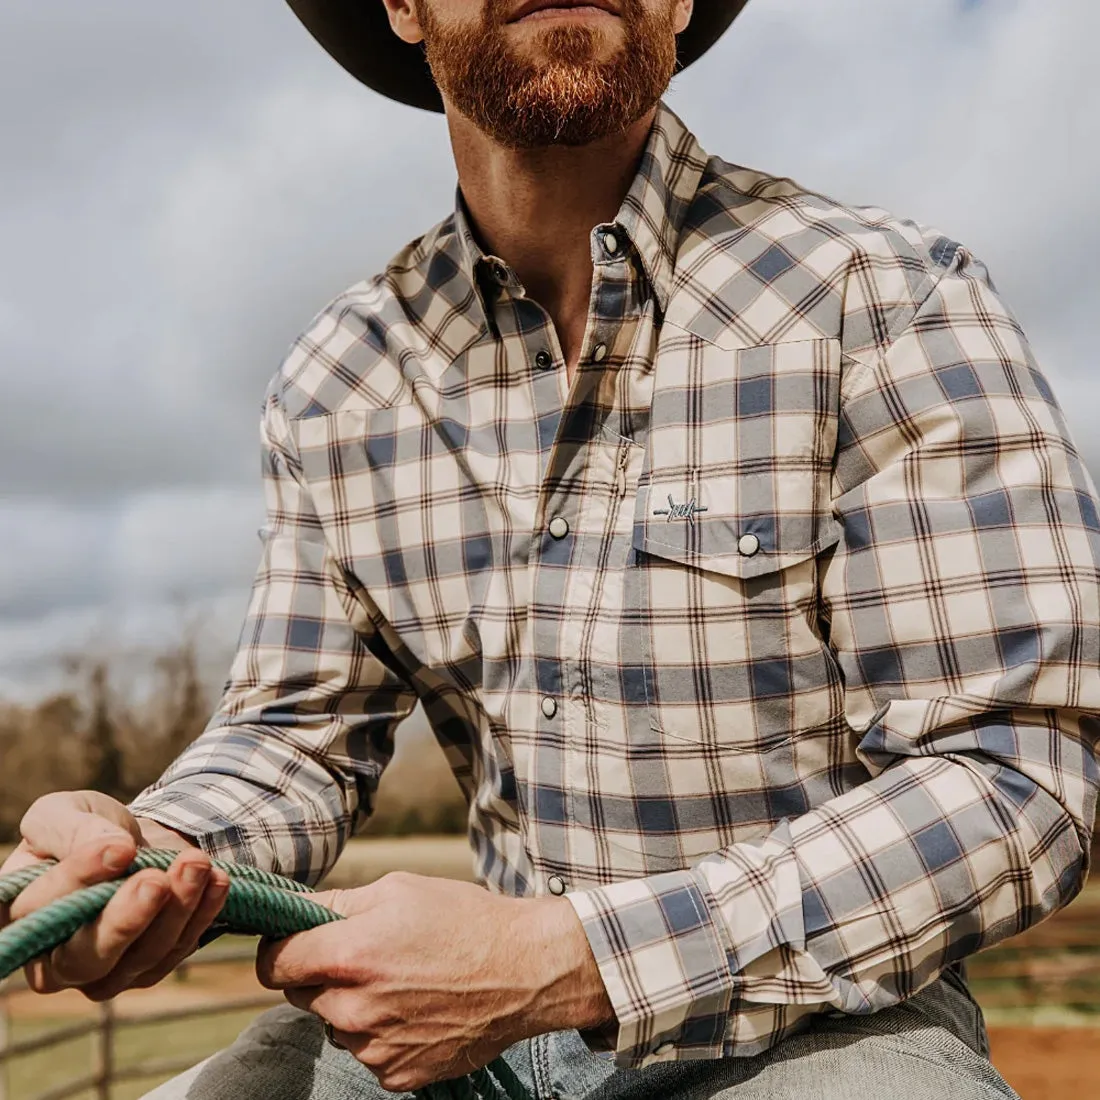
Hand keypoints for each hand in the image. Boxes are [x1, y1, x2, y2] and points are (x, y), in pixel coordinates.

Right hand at [0, 790, 229, 999]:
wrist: (133, 843)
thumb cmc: (86, 830)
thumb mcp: (67, 813)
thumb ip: (72, 828)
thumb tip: (113, 847)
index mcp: (20, 916)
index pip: (41, 908)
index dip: (79, 878)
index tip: (121, 846)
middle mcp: (53, 960)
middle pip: (86, 957)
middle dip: (126, 918)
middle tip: (156, 880)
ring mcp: (102, 972)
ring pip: (140, 957)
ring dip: (175, 910)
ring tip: (197, 864)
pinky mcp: (146, 969)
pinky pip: (175, 952)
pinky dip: (201, 916)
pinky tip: (216, 881)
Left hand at [256, 871, 613, 1093]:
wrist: (524, 971)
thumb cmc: (464, 920)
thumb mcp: (400, 889)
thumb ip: (338, 903)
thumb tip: (293, 911)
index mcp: (350, 954)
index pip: (274, 964)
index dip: (280, 949)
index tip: (294, 943)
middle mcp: (354, 1007)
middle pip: (300, 994)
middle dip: (321, 974)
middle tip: (366, 955)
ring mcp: (374, 1048)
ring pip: (334, 1023)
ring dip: (352, 1004)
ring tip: (402, 981)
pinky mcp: (395, 1074)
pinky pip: (366, 1051)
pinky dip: (381, 1032)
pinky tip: (417, 1008)